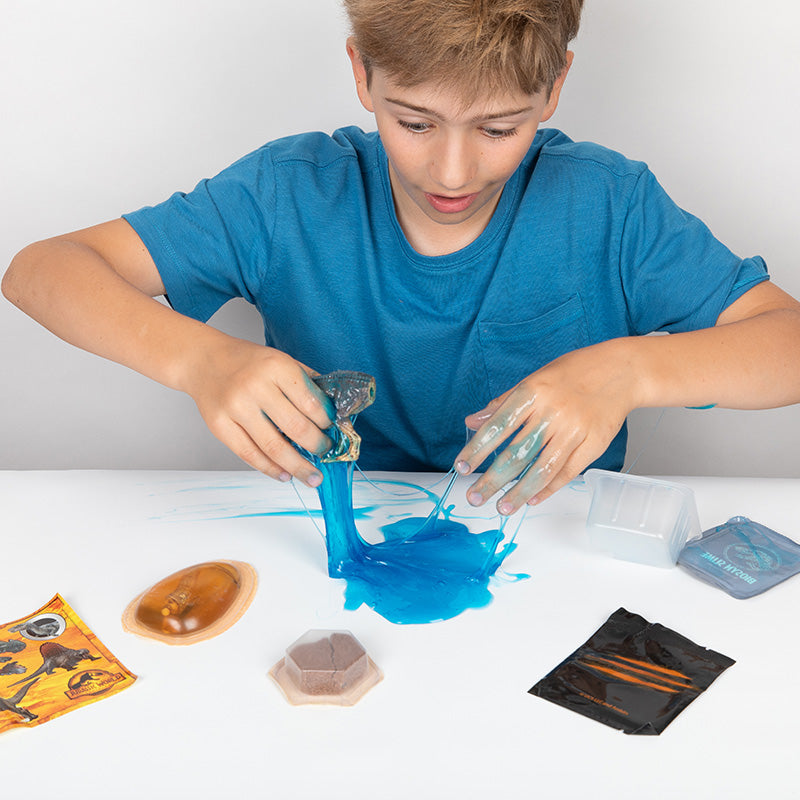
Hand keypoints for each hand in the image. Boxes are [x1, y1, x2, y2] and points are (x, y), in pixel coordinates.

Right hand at [183, 336, 335, 485]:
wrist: (204, 361)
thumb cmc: (248, 362)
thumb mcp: (281, 360)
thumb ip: (307, 382)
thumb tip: (334, 411)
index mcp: (276, 367)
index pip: (311, 401)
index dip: (326, 421)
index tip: (333, 430)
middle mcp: (255, 387)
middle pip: (296, 427)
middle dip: (317, 445)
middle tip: (326, 453)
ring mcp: (236, 408)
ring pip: (273, 447)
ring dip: (298, 466)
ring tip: (313, 477)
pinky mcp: (219, 426)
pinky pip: (249, 454)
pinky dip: (270, 468)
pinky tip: (284, 474)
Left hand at [454, 340, 638, 512]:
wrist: (621, 370)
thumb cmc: (573, 373)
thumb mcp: (533, 380)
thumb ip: (502, 404)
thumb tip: (472, 423)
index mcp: (533, 392)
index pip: (497, 426)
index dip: (477, 449)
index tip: (462, 467)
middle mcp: (553, 412)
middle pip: (517, 453)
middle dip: (493, 480)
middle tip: (475, 497)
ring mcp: (575, 429)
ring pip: (542, 469)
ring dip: (519, 492)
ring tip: (502, 508)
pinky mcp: (595, 443)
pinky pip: (568, 472)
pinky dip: (548, 488)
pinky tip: (532, 499)